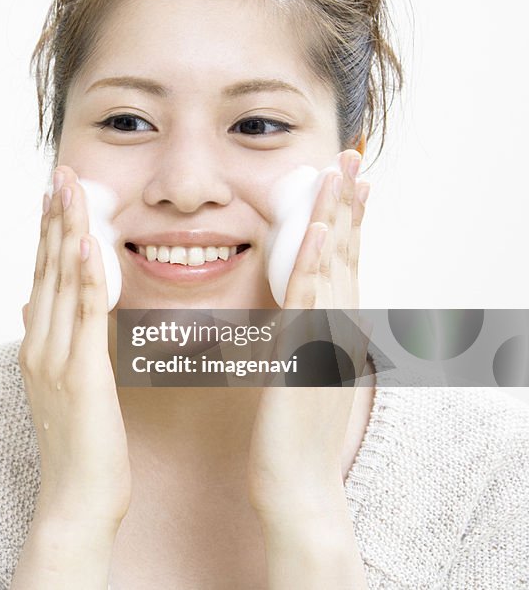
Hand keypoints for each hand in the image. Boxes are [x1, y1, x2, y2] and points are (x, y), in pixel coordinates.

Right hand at [18, 166, 130, 529]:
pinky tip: (85, 245)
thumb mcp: (61, 386)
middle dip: (53, 218)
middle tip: (59, 174)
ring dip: (65, 232)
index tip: (53, 195)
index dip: (47, 233)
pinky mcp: (80, 374)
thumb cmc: (78, 447)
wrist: (76, 500)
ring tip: (69, 190)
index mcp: (37, 346)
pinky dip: (82, 277)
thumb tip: (30, 306)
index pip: (40, 277)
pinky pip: (82, 317)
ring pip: (59, 283)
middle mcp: (38, 345)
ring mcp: (54, 359)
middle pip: (45, 269)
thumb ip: (49, 341)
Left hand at [247, 150, 371, 588]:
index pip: (344, 263)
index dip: (349, 221)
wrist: (296, 481)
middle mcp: (338, 328)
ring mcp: (328, 339)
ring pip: (333, 266)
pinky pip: (311, 298)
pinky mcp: (308, 352)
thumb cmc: (290, 431)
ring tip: (339, 175)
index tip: (351, 183)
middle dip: (348, 205)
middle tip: (351, 159)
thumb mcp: (299, 371)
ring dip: (336, 217)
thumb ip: (300, 335)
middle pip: (346, 254)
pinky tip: (318, 231)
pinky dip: (315, 261)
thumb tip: (292, 310)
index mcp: (334, 330)